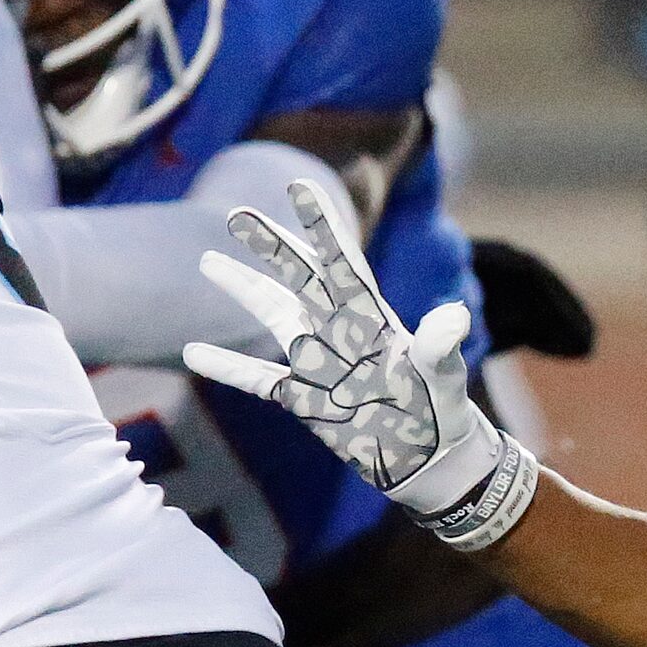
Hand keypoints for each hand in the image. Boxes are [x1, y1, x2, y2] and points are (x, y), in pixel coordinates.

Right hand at [184, 180, 535, 550]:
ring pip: (273, 315)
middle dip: (271, 246)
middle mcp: (341, 333)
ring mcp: (319, 363)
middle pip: (300, 279)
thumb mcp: (442, 376)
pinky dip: (228, 368)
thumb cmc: (443, 412)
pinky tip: (194, 352)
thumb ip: (439, 346)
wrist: (432, 460)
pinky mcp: (305, 399)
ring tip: (207, 259)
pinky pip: (260, 379)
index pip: (342, 264)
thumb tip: (453, 316)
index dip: (320, 226)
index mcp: (373, 320)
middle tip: (237, 214)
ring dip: (243, 289)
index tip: (300, 186)